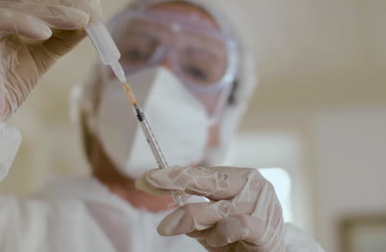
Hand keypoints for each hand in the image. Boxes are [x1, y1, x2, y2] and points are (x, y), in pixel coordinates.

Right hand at [0, 0, 99, 121]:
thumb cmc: (8, 86)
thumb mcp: (44, 56)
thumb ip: (63, 38)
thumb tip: (90, 21)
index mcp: (4, 14)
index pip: (39, 2)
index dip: (68, 2)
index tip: (95, 5)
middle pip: (32, 2)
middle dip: (66, 6)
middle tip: (93, 9)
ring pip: (21, 7)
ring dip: (54, 13)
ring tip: (81, 19)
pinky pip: (1, 20)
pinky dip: (25, 23)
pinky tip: (46, 33)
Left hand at [136, 166, 284, 251]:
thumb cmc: (242, 234)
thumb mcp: (215, 219)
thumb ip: (198, 210)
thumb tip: (171, 202)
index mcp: (239, 177)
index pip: (201, 173)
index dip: (173, 175)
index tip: (148, 178)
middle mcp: (251, 184)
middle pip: (208, 181)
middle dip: (176, 180)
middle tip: (149, 181)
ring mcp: (259, 204)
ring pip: (215, 209)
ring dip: (193, 222)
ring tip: (183, 232)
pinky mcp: (265, 227)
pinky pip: (234, 226)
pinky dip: (220, 234)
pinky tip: (217, 239)